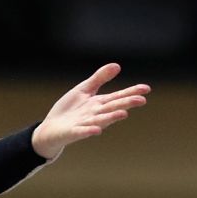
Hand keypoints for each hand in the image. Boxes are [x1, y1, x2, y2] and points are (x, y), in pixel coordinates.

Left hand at [32, 63, 148, 159]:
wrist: (50, 128)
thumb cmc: (70, 110)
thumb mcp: (84, 90)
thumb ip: (99, 78)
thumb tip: (117, 65)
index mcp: (99, 103)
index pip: (118, 96)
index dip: (132, 92)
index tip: (146, 88)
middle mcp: (96, 114)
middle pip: (112, 107)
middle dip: (126, 104)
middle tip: (141, 100)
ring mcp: (85, 124)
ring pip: (100, 120)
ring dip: (111, 117)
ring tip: (123, 113)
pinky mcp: (73, 132)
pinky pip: (82, 132)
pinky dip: (89, 131)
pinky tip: (96, 130)